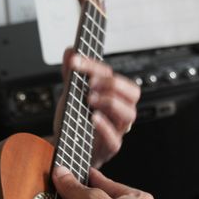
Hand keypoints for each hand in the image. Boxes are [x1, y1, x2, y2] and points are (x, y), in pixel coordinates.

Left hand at [54, 49, 140, 168]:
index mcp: (113, 95)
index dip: (94, 65)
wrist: (65, 148)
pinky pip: (115, 139)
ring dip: (110, 102)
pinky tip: (92, 118)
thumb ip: (71, 74)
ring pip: (130, 114)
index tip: (75, 61)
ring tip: (90, 99)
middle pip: (133, 93)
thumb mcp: (70, 95)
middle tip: (90, 83)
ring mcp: (117, 130)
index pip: (112, 75)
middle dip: (112, 84)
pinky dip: (105, 126)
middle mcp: (119, 111)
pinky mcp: (110, 148)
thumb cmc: (75, 122)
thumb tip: (70, 50)